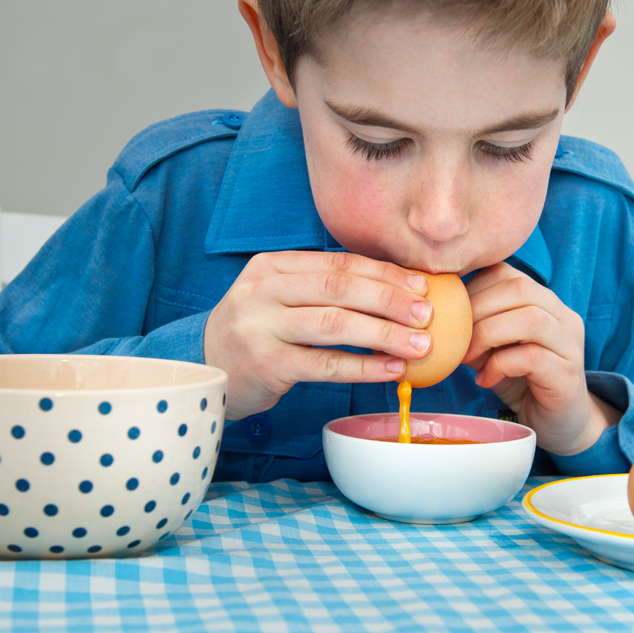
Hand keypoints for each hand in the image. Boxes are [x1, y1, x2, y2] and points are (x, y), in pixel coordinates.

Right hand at [204, 251, 432, 419]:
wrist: (205, 367)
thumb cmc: (257, 332)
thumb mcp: (279, 297)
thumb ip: (322, 288)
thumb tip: (396, 291)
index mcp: (272, 266)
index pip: (338, 263)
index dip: (384, 273)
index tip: (421, 285)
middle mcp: (264, 290)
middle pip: (340, 288)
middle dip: (391, 299)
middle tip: (428, 314)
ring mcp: (262, 326)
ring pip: (336, 324)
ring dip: (384, 333)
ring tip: (420, 344)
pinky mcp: (267, 364)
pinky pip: (326, 364)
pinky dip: (364, 366)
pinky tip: (392, 369)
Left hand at [463, 263, 620, 455]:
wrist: (556, 422)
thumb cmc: (520, 380)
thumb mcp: (491, 348)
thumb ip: (473, 327)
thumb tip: (435, 315)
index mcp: (543, 300)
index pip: (507, 273)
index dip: (472, 287)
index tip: (450, 313)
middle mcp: (562, 315)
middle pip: (519, 288)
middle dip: (476, 309)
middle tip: (454, 337)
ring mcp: (569, 343)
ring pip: (530, 319)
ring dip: (488, 334)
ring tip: (467, 357)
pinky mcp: (567, 373)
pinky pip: (532, 357)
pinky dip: (500, 365)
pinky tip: (486, 379)